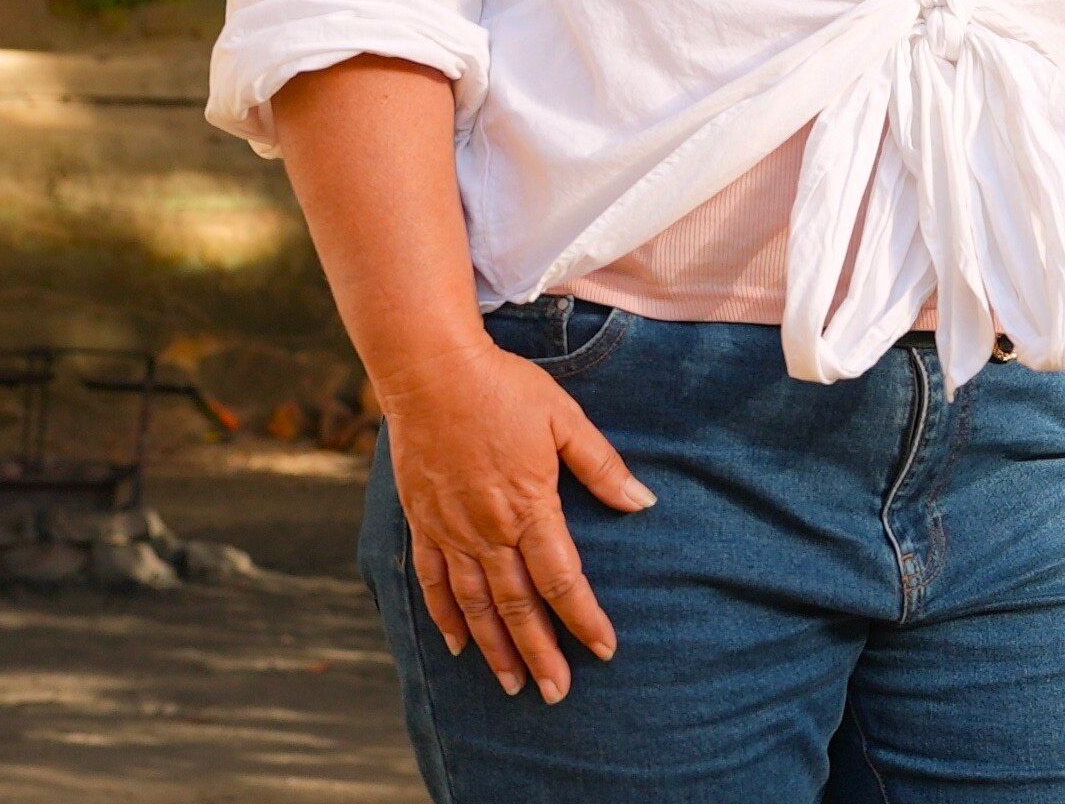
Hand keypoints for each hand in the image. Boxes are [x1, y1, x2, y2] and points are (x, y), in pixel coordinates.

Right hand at [378, 340, 653, 698]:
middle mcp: (487, 530)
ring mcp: (450, 530)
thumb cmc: (503, 389)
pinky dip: (445, 618)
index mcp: (528, 507)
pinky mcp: (423, 523)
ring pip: (474, 605)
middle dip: (540, 653)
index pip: (561, 579)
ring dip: (495, 649)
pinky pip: (432, 582)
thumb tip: (642, 502)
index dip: (583, 618)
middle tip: (556, 693)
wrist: (430, 371)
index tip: (604, 649)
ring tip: (513, 685)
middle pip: (517, 606)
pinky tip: (458, 646)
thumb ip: (601, 466)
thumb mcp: (564, 419)